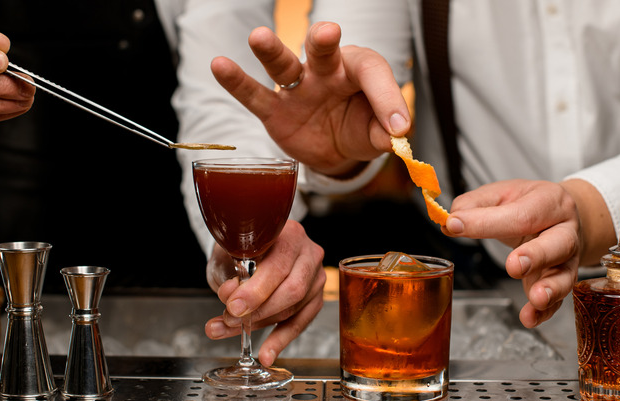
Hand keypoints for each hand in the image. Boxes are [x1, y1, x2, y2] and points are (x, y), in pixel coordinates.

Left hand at [204, 220, 325, 365]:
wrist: (251, 249)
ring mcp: (315, 277)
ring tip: (230, 329)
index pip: (279, 265)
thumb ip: (230, 273)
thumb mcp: (228, 253)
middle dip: (259, 310)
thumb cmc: (241, 247)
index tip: (233, 305)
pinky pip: (299, 323)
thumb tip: (232, 297)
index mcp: (290, 234)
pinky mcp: (315, 298)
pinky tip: (266, 353)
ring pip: (294, 308)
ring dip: (260, 324)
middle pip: (293, 289)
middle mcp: (308, 254)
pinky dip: (280, 340)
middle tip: (231, 319)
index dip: (256, 290)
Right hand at [210, 21, 410, 176]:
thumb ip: (385, 132)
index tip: (399, 127)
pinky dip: (237, 82)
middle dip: (323, 40)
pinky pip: (254, 95)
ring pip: (283, 64)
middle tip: (328, 32)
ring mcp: (297, 89)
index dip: (387, 97)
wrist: (334, 148)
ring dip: (271, 52)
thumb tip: (396, 136)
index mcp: (357, 72)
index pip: (372, 72)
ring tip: (258, 37)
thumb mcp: (377, 134)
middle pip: (323, 49)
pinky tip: (220, 65)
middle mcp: (325, 71)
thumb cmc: (359, 128)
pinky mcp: (275, 110)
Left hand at [442, 179, 614, 327]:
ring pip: (565, 275)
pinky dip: (544, 312)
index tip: (455, 225)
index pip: (520, 215)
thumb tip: (452, 222)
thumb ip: (475, 205)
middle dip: (536, 256)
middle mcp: (565, 231)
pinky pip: (559, 301)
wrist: (560, 215)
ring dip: (550, 289)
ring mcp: (567, 259)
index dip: (486, 222)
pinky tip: (529, 318)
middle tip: (514, 266)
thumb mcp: (502, 194)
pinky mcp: (562, 281)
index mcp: (549, 202)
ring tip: (536, 298)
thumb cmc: (527, 204)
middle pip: (558, 244)